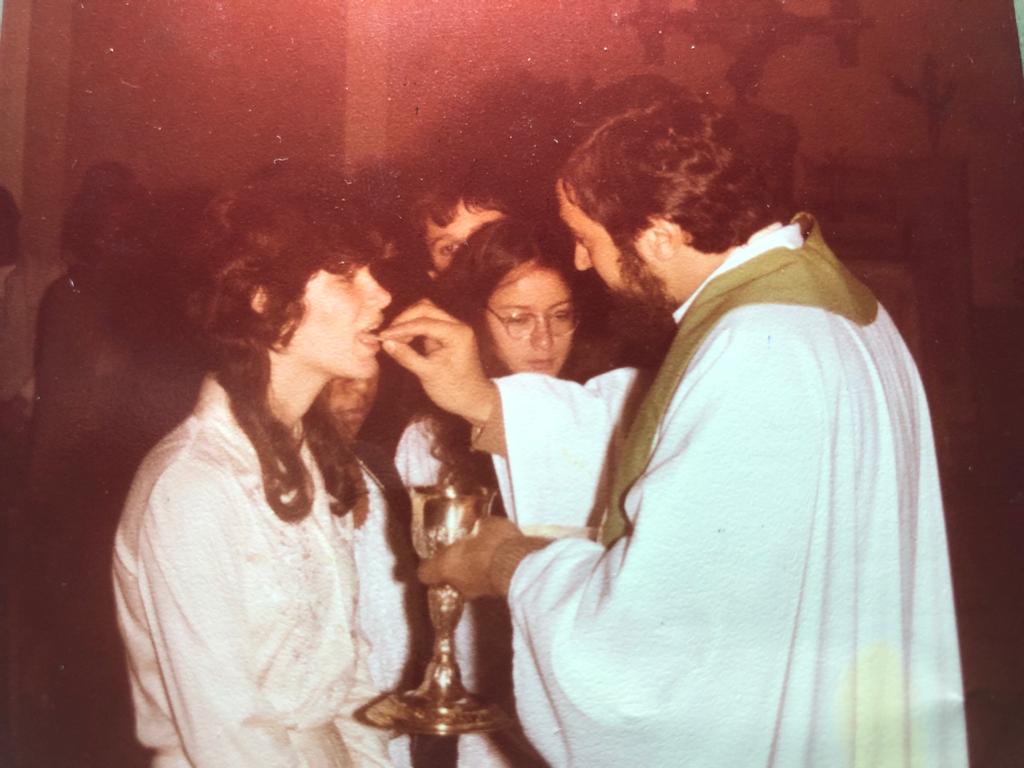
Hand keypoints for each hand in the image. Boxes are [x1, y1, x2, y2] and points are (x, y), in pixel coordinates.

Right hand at [379, 300, 498, 424]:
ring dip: (408, 322)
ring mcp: (453, 329)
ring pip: (426, 313)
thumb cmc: (454, 390)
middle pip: (425, 309)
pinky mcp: (447, 335)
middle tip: (388, 335)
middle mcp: (457, 326)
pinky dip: (413, 329)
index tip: (383, 336)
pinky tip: (402, 340)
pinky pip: (427, 324)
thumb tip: (386, 343)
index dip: (401, 328)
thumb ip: (407, 356)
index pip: (424, 322)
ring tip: (394, 339)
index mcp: (457, 333)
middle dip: (404, 320)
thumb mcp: (428, 374)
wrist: (474, 401)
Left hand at [418, 517, 522, 598]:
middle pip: (449, 581)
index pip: (425, 573)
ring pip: (470, 585)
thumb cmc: (493, 543)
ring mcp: (478, 592)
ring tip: (486, 558)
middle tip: (464, 554)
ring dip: (476, 573)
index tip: (432, 560)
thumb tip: (480, 527)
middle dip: (456, 568)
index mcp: (446, 566)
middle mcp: (458, 584)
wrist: (518, 564)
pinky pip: (489, 584)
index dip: (428, 566)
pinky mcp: (496, 595)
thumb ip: (478, 529)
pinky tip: (502, 565)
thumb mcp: (485, 525)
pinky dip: (493, 576)